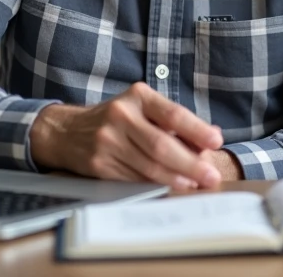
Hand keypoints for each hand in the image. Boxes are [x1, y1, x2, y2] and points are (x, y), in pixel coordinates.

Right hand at [30, 83, 224, 189]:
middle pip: (162, 145)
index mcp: (138, 96)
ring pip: (149, 166)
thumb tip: (212, 134)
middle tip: (211, 175)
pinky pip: (134, 178)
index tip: (216, 141)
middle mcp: (121, 115)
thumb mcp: (143, 107)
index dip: (197, 130)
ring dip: (176, 178)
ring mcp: (108, 141)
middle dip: (191, 163)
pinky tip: (172, 186)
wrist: (66, 131)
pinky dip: (156, 184)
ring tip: (195, 184)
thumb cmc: (116, 118)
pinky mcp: (99, 164)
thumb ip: (175, 120)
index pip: (173, 114)